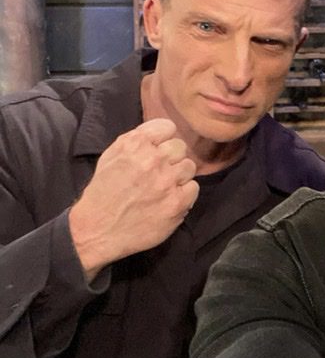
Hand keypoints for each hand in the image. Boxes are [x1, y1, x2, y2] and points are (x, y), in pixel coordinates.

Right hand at [69, 118, 197, 280]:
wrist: (97, 231)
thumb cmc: (102, 193)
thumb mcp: (111, 156)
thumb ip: (136, 140)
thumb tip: (160, 134)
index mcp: (135, 144)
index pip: (168, 127)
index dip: (163, 139)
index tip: (158, 150)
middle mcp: (153, 159)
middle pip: (180, 147)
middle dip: (171, 158)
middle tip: (160, 172)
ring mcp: (167, 181)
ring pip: (189, 167)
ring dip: (179, 176)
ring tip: (164, 187)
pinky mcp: (177, 202)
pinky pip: (193, 187)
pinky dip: (184, 194)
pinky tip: (169, 199)